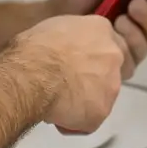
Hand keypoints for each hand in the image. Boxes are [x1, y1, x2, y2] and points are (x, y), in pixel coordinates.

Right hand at [16, 15, 124, 133]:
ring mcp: (111, 86)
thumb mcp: (57, 26)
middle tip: (74, 82)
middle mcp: (114, 56)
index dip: (96, 54)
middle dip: (98, 77)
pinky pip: (90, 120)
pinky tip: (57, 114)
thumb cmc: (36, 46)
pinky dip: (76, 121)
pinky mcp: (101, 112)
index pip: (111, 42)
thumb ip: (74, 37)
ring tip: (60, 100)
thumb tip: (70, 48)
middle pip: (114, 69)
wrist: (32, 75)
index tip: (82, 61)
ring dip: (87, 99)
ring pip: (103, 96)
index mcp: (101, 29)